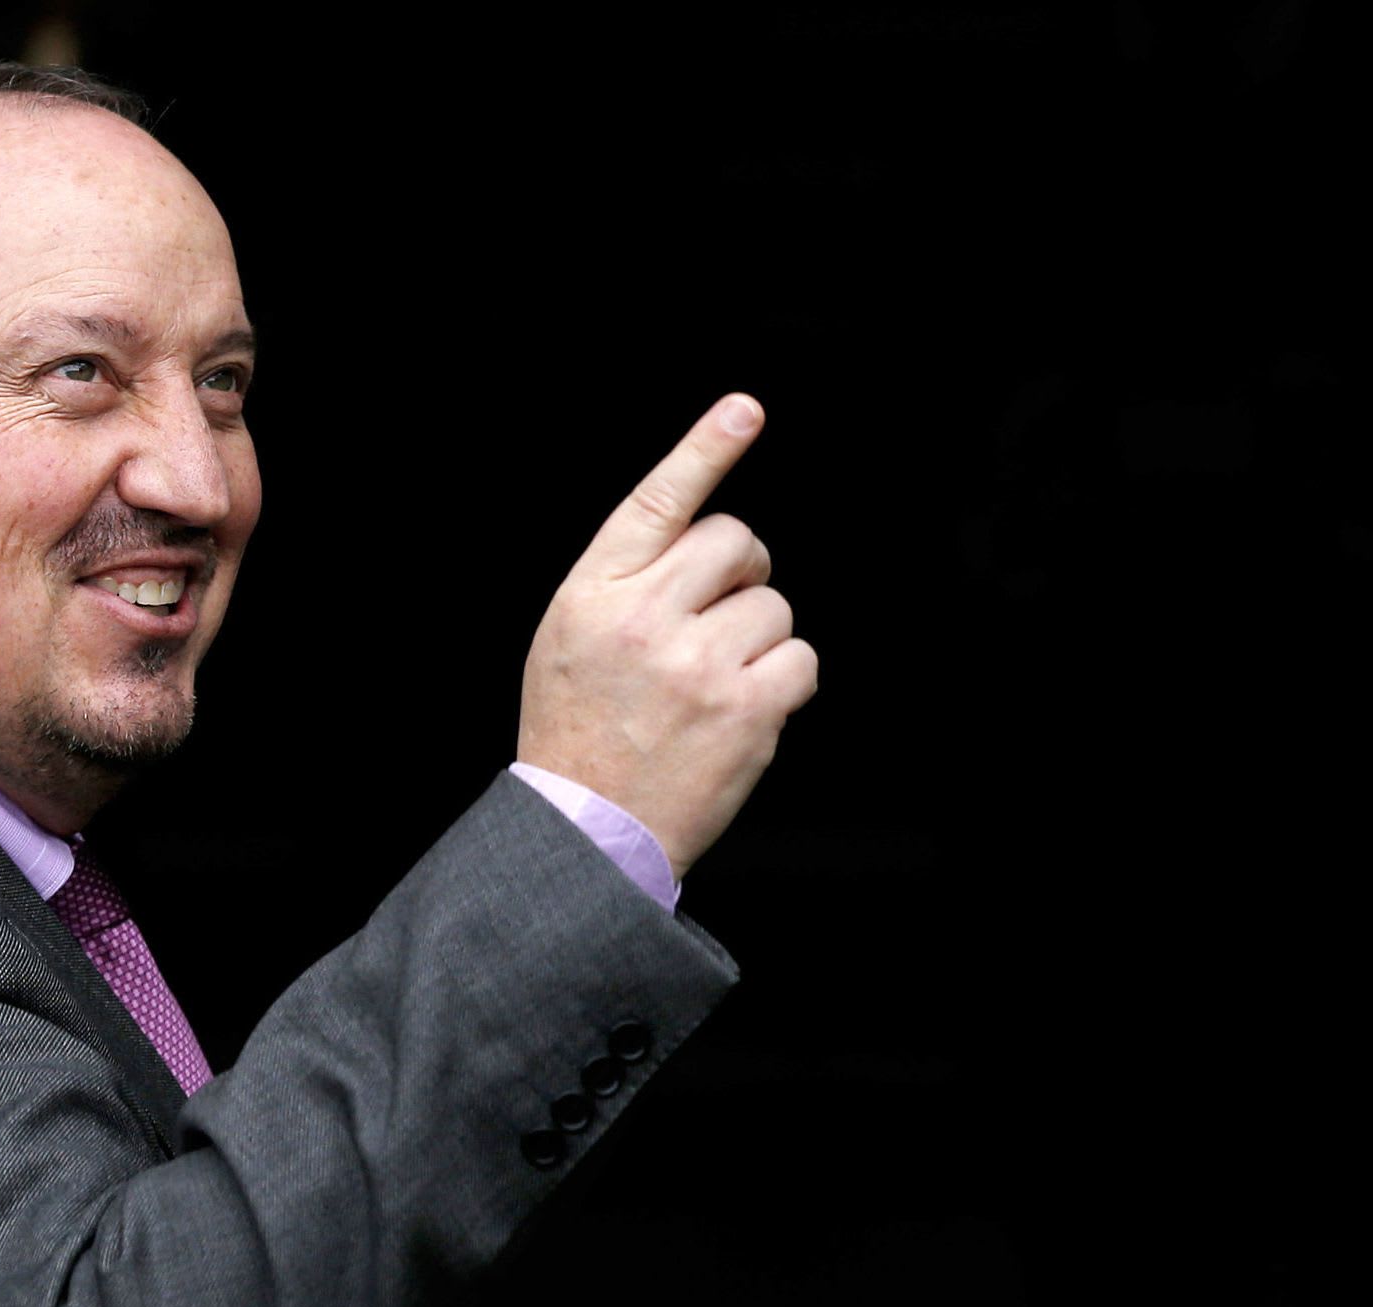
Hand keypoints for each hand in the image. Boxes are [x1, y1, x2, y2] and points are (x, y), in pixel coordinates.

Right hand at [517, 395, 817, 879]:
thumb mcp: (571, 637)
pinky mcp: (744, 710)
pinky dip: (782, 683)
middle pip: (735, 543)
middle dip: (740, 573)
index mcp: (592, 593)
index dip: (705, 449)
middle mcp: (642, 618)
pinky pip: (800, 659)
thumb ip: (630, 581)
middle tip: (715, 620)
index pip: (658, 501)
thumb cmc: (579, 729)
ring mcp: (696, 664)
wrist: (586, 830)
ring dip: (757, 639)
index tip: (746, 409)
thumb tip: (716, 541)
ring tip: (711, 687)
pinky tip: (741, 713)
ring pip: (773, 605)